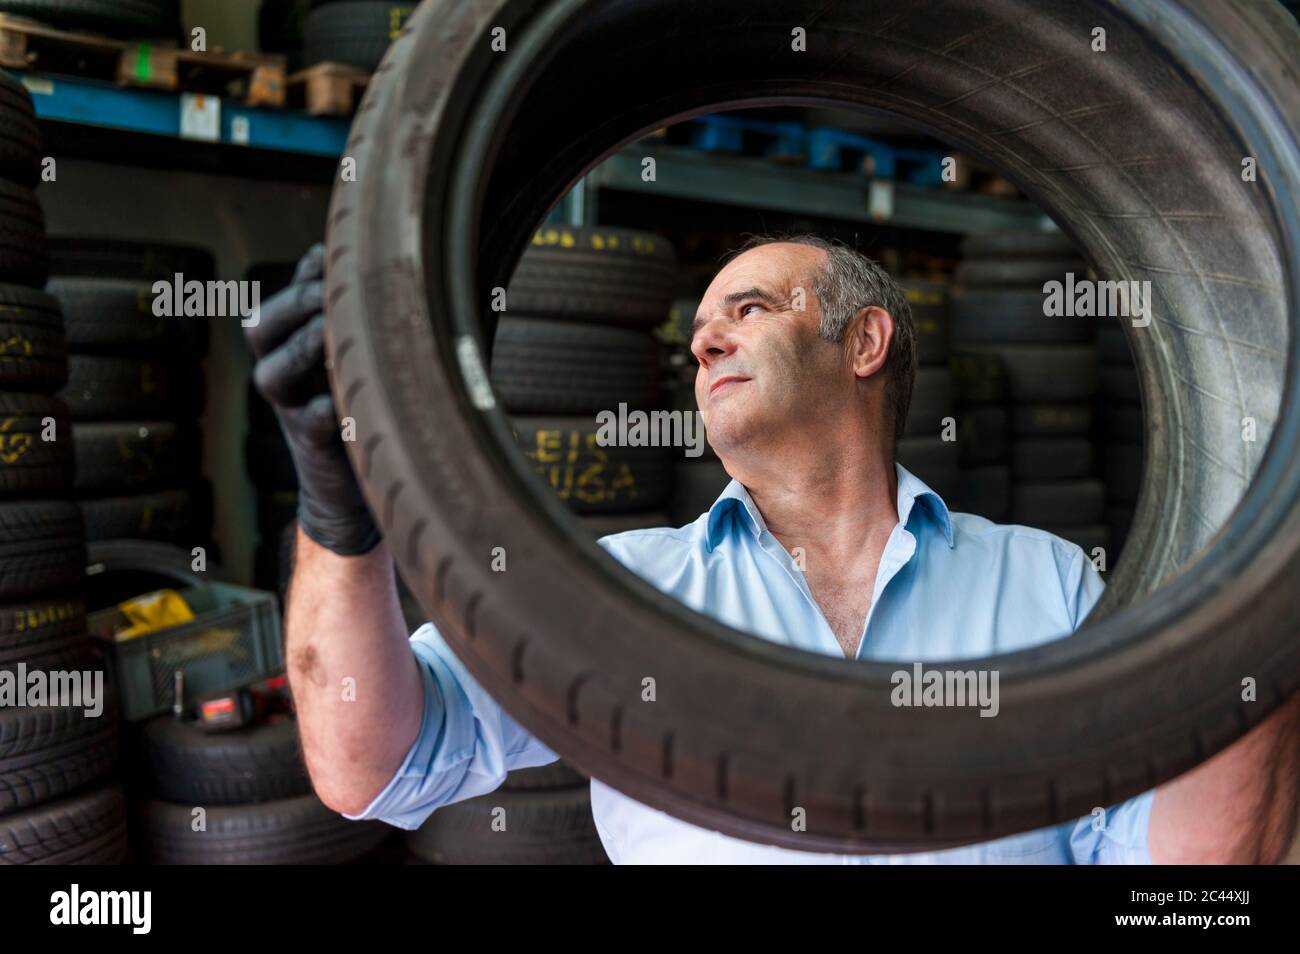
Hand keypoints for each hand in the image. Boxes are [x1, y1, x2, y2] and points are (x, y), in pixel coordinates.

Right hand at [245, 244, 379, 555]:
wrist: (347, 486)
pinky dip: (323, 410)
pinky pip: (309, 424)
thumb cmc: (350, 403)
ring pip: (273, 373)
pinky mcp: (312, 446)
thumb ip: (338, 309)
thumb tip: (339, 251)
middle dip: (295, 302)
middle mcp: (277, 373)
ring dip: (302, 347)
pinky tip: (341, 398)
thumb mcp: (344, 352)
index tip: (334, 256)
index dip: (302, 275)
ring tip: (329, 330)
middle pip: (262, 327)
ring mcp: (290, 410)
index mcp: (284, 345)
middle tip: (331, 288)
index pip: (280, 298)